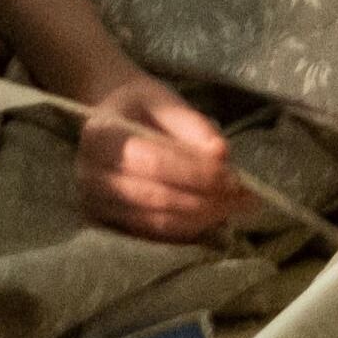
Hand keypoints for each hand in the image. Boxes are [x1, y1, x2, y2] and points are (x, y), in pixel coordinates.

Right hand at [55, 63, 245, 241]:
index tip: (235, 178)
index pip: (153, 162)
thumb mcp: (167, 102)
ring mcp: (95, 205)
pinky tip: (214, 219)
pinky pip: (153, 235)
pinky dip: (187, 230)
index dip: (196, 173)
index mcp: (100, 136)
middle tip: (247, 198)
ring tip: (237, 208)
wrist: (109, 117)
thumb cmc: (141, 107)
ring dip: (202, 219)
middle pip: (156, 197)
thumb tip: (222, 156)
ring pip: (157, 221)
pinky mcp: (106, 225)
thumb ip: (194, 127)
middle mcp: (90, 175)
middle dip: (206, 200)